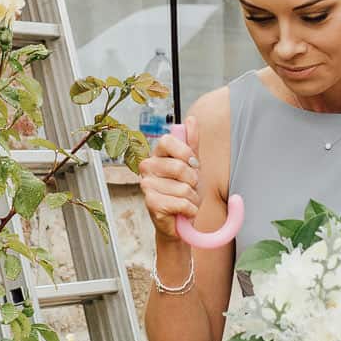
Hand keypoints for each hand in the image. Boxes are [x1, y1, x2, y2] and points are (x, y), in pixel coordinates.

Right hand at [139, 123, 201, 242]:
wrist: (181, 221)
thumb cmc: (185, 192)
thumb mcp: (193, 166)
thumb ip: (192, 143)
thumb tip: (191, 119)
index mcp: (157, 155)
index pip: (168, 141)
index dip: (186, 153)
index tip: (193, 165)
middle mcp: (147, 167)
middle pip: (179, 166)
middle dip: (193, 181)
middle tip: (190, 188)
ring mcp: (147, 185)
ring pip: (183, 187)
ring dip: (192, 198)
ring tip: (186, 201)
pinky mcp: (151, 203)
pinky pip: (181, 202)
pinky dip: (190, 209)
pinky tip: (183, 212)